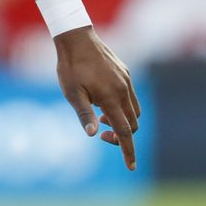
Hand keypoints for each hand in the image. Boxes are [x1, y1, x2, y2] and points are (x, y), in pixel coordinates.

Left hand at [55, 27, 141, 170]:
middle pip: (132, 124)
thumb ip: (84, 115)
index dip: (128, 151)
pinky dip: (123, 106)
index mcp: (111, 98)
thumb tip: (93, 134)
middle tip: (101, 133)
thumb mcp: (72, 93)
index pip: (125, 132)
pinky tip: (103, 100)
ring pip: (135, 111)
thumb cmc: (70, 67)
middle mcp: (124, 90)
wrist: (77, 38)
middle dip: (121, 135)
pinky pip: (131, 97)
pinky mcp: (126, 73)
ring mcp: (127, 81)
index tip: (131, 167)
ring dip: (123, 120)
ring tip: (101, 115)